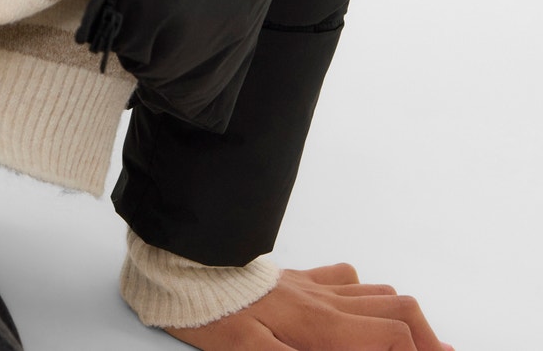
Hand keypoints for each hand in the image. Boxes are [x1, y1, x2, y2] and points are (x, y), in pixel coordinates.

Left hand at [162, 263, 454, 349]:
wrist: (183, 268)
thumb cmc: (213, 317)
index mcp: (321, 327)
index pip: (393, 338)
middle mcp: (325, 302)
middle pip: (399, 311)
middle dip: (429, 340)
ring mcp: (312, 285)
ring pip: (378, 292)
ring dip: (403, 319)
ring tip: (413, 346)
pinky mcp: (296, 278)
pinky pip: (346, 278)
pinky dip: (368, 297)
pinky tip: (362, 313)